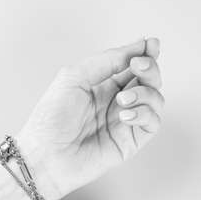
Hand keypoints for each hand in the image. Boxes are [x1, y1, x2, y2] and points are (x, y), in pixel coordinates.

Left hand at [17, 37, 163, 199]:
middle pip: (149, 80)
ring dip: (145, 93)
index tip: (152, 44)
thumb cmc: (50, 120)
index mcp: (102, 86)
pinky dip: (145, 113)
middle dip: (150, 69)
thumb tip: (138, 47)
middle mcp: (116, 103)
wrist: (45, 155)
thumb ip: (107, 61)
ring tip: (122, 100)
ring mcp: (124, 123)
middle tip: (139, 66)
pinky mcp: (129, 142)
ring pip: (155, 100)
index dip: (146, 53)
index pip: (132, 66)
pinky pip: (152, 123)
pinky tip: (125, 115)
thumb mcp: (74, 77)